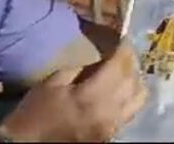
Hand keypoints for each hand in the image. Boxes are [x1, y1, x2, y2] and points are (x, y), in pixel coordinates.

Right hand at [0, 42, 147, 141]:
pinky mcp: (111, 134)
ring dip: (135, 80)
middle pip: (133, 80)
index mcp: (92, 96)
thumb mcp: (51, 84)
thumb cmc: (34, 114)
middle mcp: (109, 111)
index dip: (124, 49)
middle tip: (125, 52)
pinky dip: (131, 97)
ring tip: (126, 71)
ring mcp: (112, 125)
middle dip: (132, 62)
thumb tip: (100, 61)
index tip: (124, 38)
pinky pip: (131, 111)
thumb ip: (79, 70)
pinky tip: (121, 91)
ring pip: (139, 98)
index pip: (119, 66)